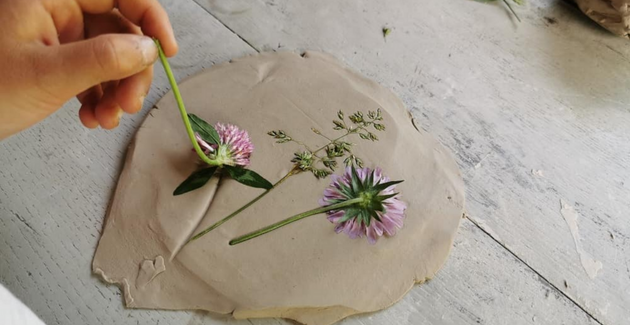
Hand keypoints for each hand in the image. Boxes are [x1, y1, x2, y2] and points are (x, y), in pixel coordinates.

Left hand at [0, 0, 177, 138]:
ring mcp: (58, 39)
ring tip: (108, 118)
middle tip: (130, 104)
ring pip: (111, 57)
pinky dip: (101, 97)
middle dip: (132, 70)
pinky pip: (95, 74)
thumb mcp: (47, 74)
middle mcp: (57, 12)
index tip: (166, 51)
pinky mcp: (57, 63)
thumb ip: (102, 58)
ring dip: (118, 90)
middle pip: (119, 31)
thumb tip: (147, 49)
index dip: (149, 18)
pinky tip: (95, 118)